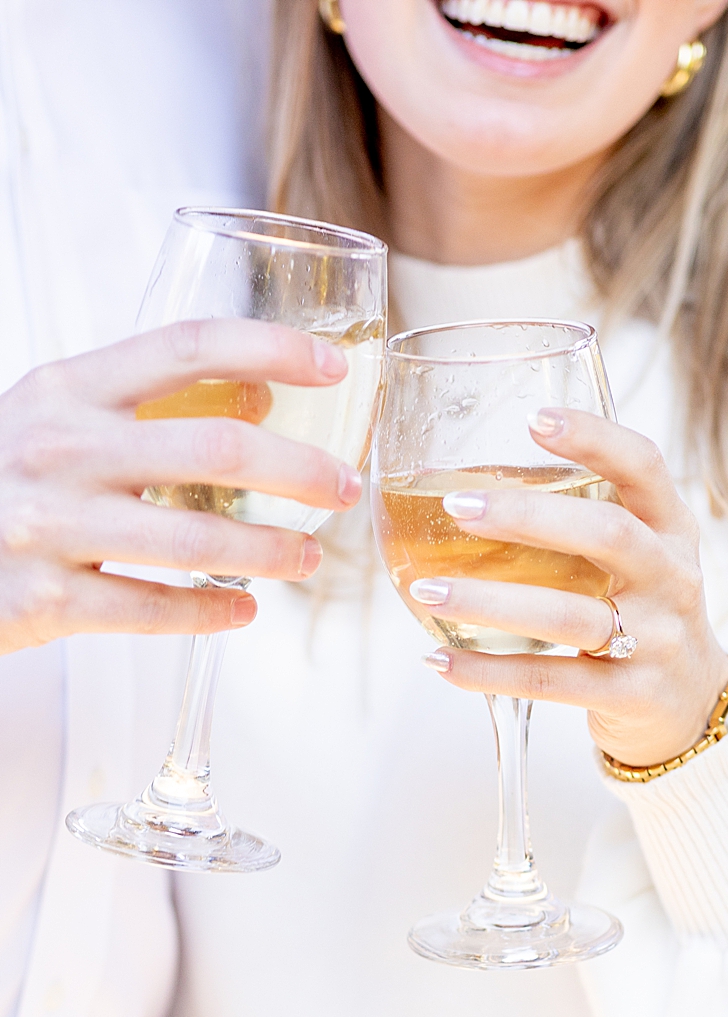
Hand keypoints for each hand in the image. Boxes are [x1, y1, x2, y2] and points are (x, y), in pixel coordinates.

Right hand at [0, 320, 361, 654]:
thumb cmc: (2, 474)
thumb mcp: (60, 416)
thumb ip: (151, 398)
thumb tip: (264, 388)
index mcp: (69, 389)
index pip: (187, 344)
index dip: (272, 347)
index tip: (335, 364)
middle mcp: (59, 449)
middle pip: (218, 450)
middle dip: (303, 471)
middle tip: (344, 488)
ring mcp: (48, 527)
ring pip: (199, 542)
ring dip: (272, 552)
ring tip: (307, 559)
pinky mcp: (43, 602)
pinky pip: (155, 610)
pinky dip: (212, 612)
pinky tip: (243, 609)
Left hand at [416, 407, 727, 768]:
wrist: (690, 702)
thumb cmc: (643, 609)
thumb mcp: (640, 553)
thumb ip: (582, 516)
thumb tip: (469, 480)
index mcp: (671, 529)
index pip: (645, 466)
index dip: (595, 438)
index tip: (535, 418)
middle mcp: (671, 578)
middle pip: (609, 535)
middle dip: (530, 518)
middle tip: (458, 506)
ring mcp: (656, 639)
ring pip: (572, 616)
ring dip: (492, 602)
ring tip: (427, 591)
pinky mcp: (631, 694)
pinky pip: (553, 680)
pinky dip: (491, 671)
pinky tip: (441, 658)